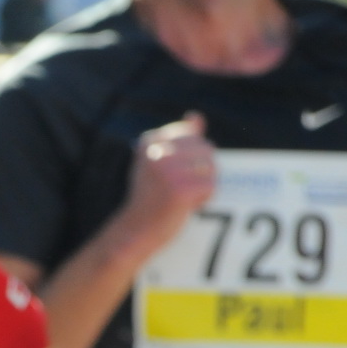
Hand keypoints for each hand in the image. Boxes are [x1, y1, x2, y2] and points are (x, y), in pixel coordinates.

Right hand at [120, 112, 215, 249]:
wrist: (135, 230)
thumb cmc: (150, 196)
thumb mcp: (159, 162)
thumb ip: (180, 137)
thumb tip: (196, 116)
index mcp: (151, 141)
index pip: (192, 135)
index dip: (190, 157)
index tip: (168, 174)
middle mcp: (158, 152)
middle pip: (206, 150)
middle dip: (199, 171)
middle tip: (175, 188)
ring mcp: (169, 171)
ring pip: (211, 168)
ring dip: (202, 185)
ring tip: (179, 196)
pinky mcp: (180, 190)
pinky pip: (211, 187)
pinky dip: (203, 199)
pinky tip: (183, 206)